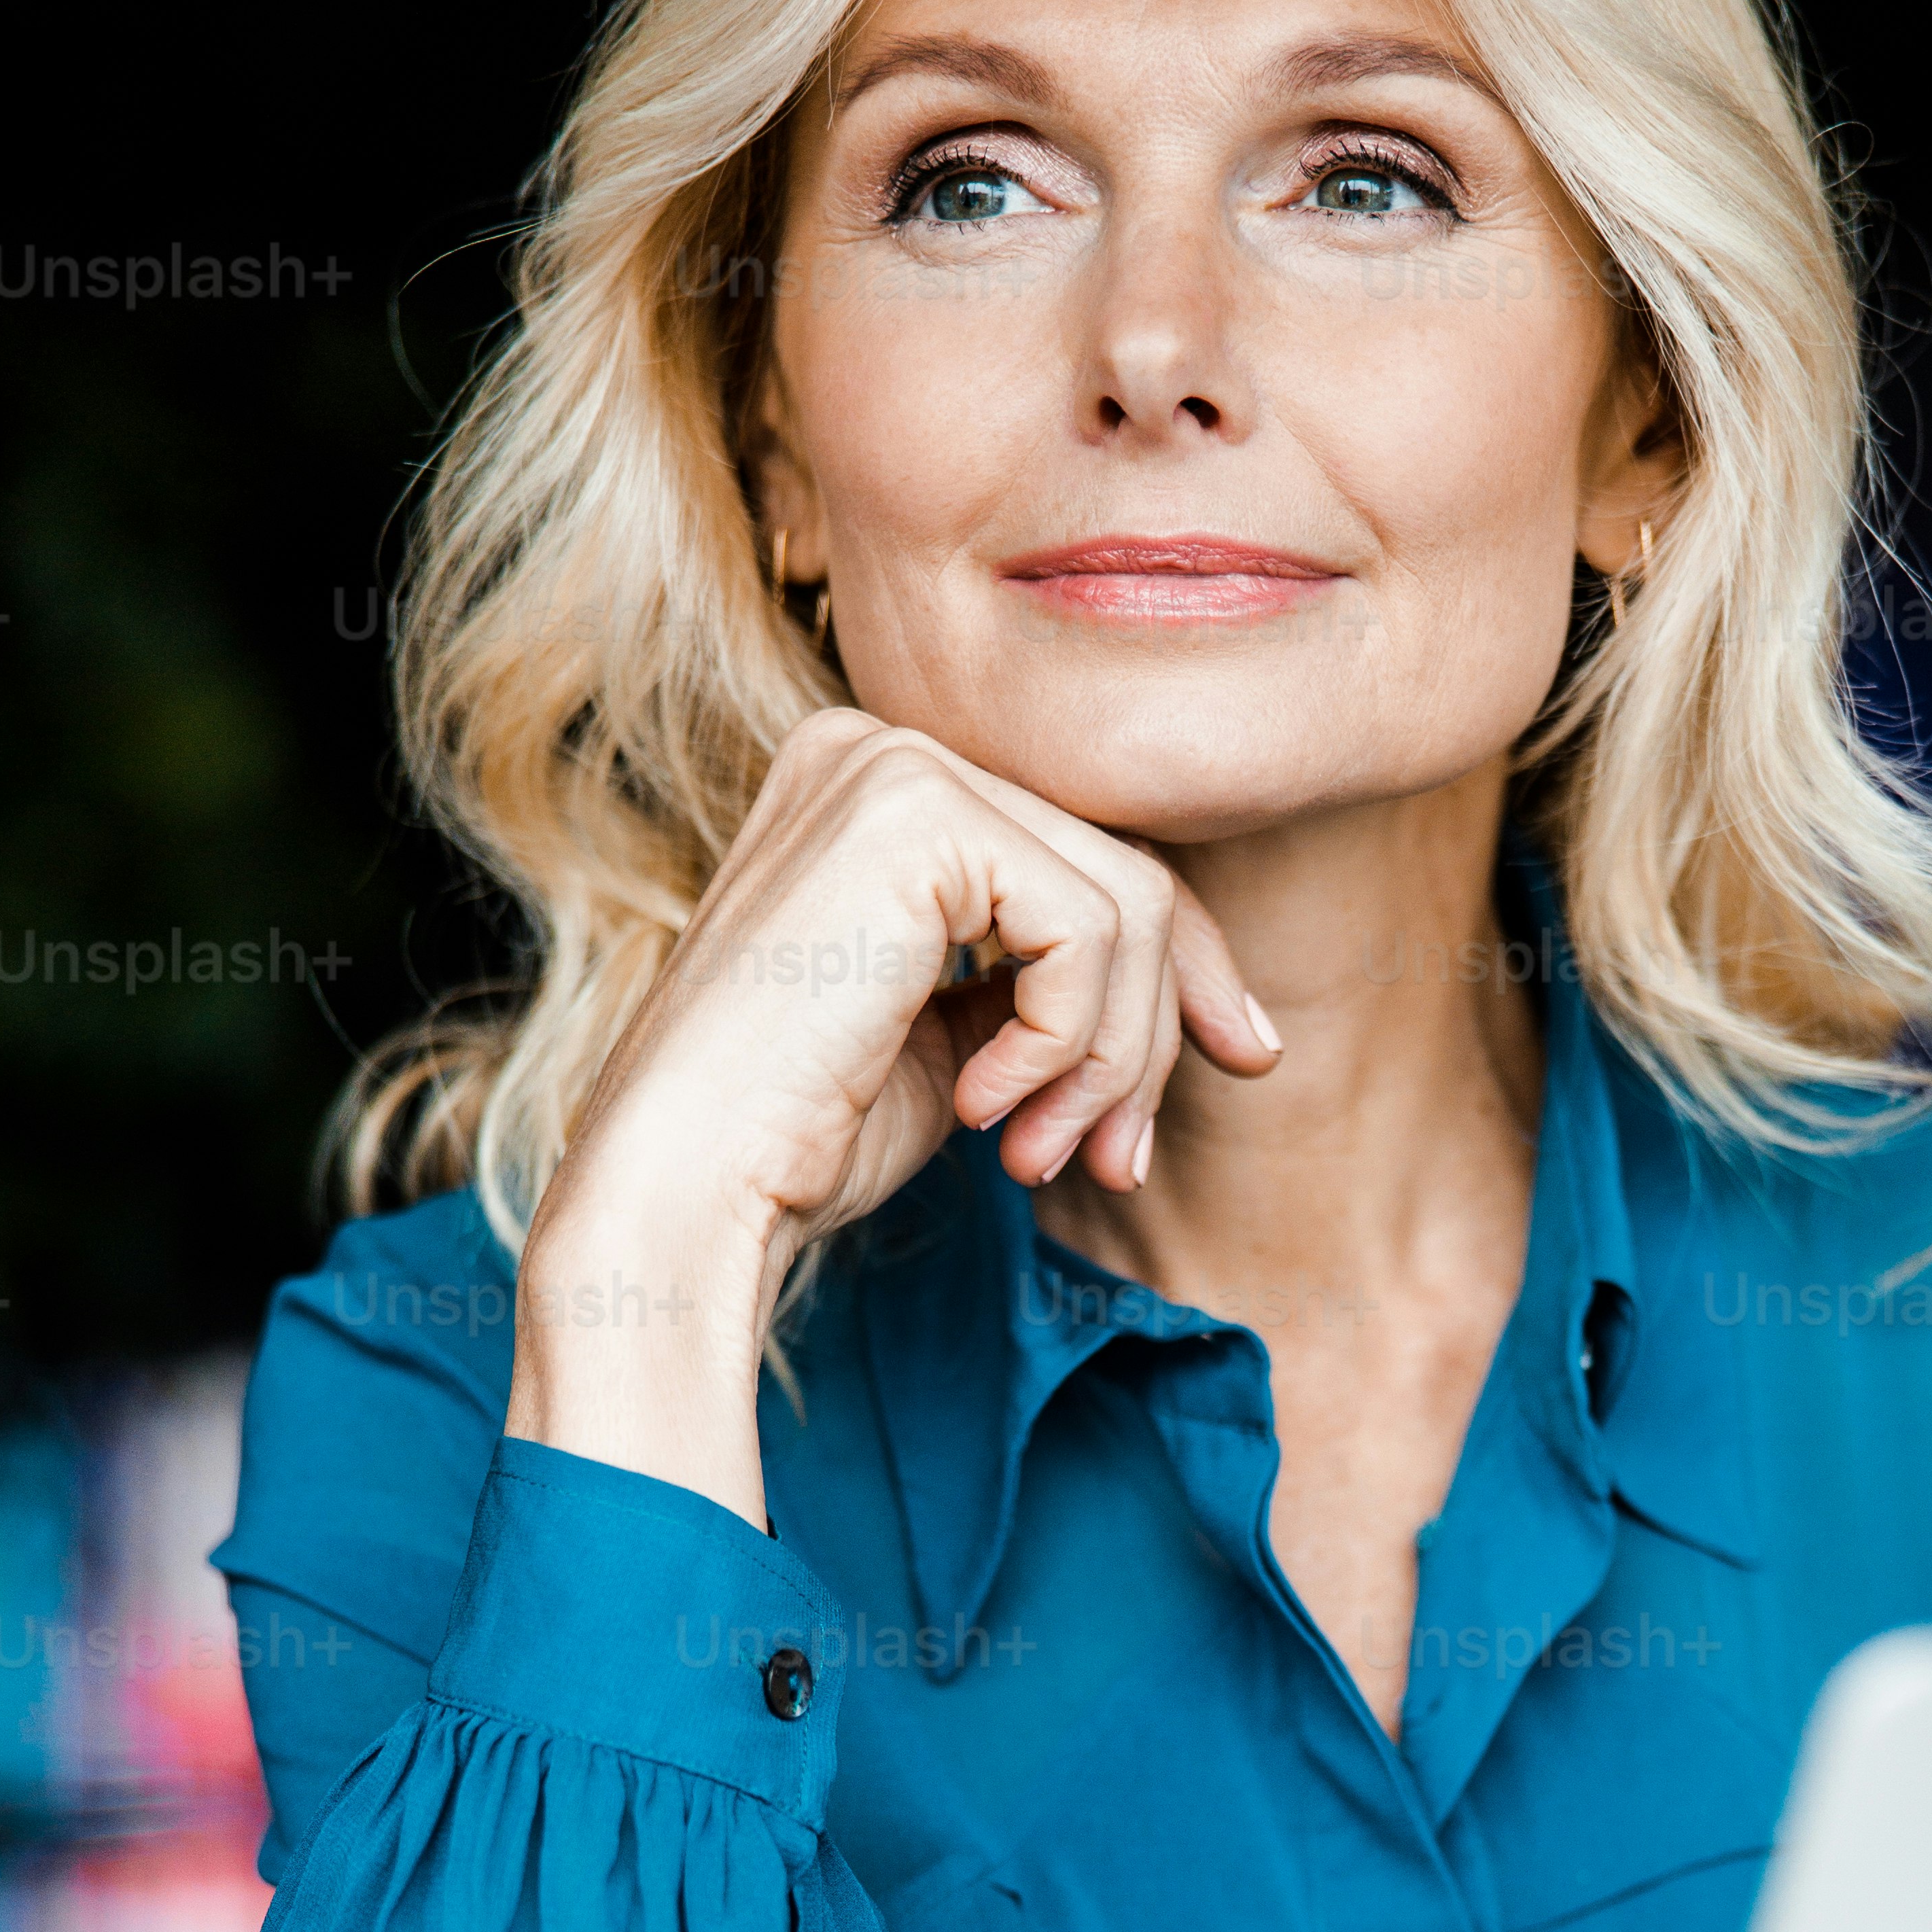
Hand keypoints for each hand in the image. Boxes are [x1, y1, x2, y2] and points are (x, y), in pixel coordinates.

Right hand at [506, 709, 1276, 1514]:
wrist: (687, 1185)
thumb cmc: (803, 1134)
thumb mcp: (963, 1037)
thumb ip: (1059, 983)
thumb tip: (1227, 1009)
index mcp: (881, 786)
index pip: (1092, 854)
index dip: (1181, 966)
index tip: (1244, 1058)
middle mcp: (881, 746)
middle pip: (1125, 873)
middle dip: (1151, 1034)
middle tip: (1112, 1160)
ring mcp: (892, 767)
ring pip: (1127, 903)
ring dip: (1114, 1058)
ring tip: (1042, 1153)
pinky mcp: (914, 819)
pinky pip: (1088, 929)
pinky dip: (1068, 1042)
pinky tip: (984, 1106)